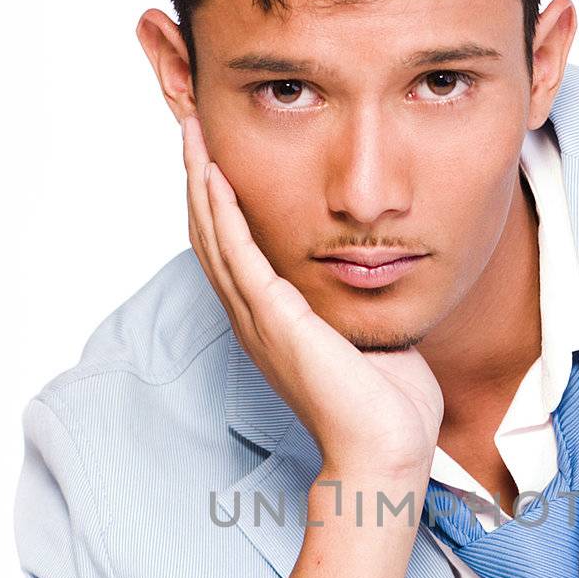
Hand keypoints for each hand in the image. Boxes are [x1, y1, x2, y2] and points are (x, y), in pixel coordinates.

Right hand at [181, 112, 441, 477]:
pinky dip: (221, 211)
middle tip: (191, 128)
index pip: (235, 253)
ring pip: (213, 237)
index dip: (221, 204)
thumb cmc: (388, 409)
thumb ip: (359, 308)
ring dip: (199, 182)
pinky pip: (237, 253)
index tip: (218, 158)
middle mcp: (255, 320)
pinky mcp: (274, 319)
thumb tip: (376, 280)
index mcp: (274, 325)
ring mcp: (259, 320)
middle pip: (210, 236)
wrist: (385, 449)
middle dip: (199, 180)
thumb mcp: (370, 340)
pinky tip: (213, 174)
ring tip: (190, 134)